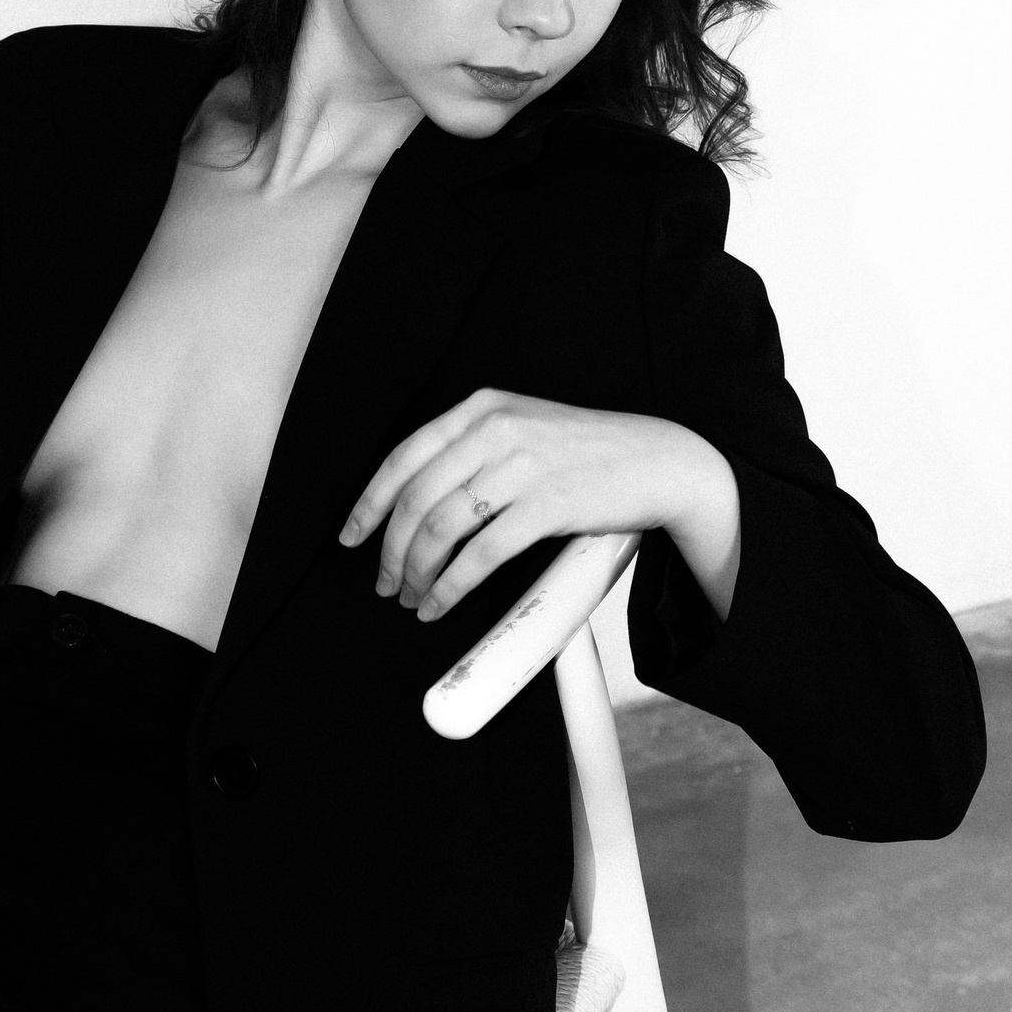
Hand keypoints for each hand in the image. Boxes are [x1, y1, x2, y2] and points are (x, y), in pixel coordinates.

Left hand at [339, 388, 741, 624]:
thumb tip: (419, 505)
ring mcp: (520, 465)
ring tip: (413, 598)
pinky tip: (442, 602)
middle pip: (414, 498)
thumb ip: (474, 450)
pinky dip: (451, 587)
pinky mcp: (546, 504)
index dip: (368, 503)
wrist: (660, 461)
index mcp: (482, 408)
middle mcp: (494, 430)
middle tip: (386, 583)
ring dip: (417, 573)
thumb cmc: (591, 453)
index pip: (403, 456)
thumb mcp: (524, 428)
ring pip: (439, 528)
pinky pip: (480, 555)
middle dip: (390, 550)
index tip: (352, 536)